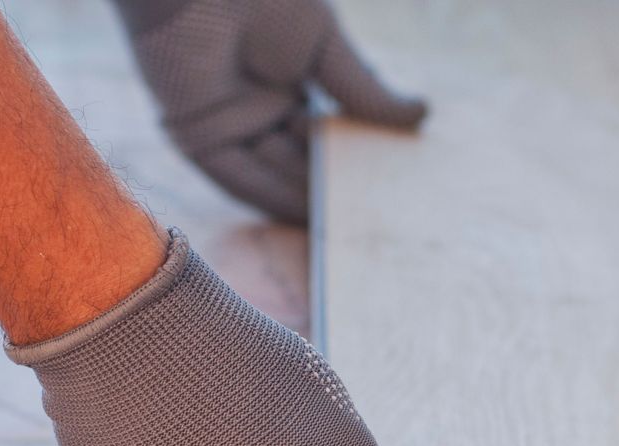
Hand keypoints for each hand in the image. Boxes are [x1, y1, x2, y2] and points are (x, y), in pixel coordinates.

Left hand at [112, 0, 426, 223]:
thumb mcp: (325, 47)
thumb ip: (363, 91)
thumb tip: (421, 115)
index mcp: (281, 82)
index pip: (321, 133)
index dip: (350, 158)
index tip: (388, 182)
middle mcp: (253, 110)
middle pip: (298, 162)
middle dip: (332, 187)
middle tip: (376, 216)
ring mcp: (225, 127)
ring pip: (272, 175)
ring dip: (307, 201)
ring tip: (352, 225)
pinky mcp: (197, 140)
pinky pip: (239, 180)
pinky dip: (272, 200)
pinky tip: (308, 218)